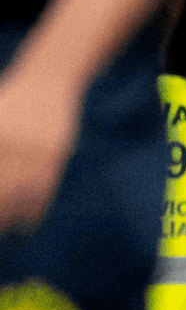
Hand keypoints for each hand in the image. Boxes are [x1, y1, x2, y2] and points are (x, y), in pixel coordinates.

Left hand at [0, 69, 79, 232]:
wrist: (47, 79)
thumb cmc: (12, 100)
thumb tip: (2, 180)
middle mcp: (13, 141)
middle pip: (3, 186)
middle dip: (0, 211)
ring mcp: (37, 147)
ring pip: (24, 190)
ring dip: (15, 214)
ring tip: (8, 230)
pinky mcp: (56, 151)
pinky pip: (46, 184)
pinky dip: (38, 205)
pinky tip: (30, 220)